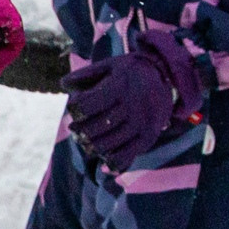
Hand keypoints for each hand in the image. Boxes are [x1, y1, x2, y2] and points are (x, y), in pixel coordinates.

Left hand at [61, 32, 206, 168]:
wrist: (165, 76)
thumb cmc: (129, 72)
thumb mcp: (109, 66)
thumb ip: (85, 75)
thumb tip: (63, 85)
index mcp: (120, 86)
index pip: (87, 105)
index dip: (75, 110)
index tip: (74, 110)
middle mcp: (133, 105)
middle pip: (95, 127)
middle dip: (80, 131)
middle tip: (74, 130)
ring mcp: (142, 123)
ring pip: (107, 144)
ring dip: (91, 146)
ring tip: (85, 142)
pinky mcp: (149, 137)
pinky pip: (126, 156)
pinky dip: (112, 162)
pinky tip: (104, 160)